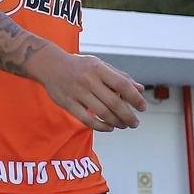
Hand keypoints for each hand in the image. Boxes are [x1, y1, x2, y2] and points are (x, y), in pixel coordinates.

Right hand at [27, 47, 146, 131]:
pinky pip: (87, 120)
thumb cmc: (80, 66)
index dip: (135, 97)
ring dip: (117, 122)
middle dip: (128, 115)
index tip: (143, 107)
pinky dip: (101, 126)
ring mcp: (77, 92)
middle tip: (135, 123)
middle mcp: (88, 80)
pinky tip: (109, 127)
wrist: (50, 65)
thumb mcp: (99, 65)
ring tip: (124, 125)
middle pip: (114, 102)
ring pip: (102, 112)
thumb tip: (140, 89)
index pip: (122, 84)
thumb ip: (119, 77)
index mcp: (98, 68)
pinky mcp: (68, 103)